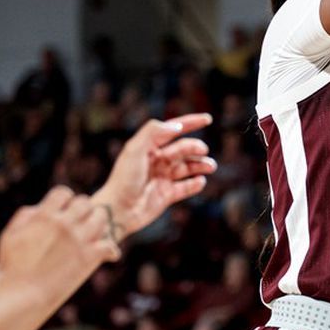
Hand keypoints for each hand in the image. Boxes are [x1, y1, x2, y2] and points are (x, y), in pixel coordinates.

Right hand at [0, 187, 118, 288]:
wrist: (21, 296)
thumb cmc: (12, 267)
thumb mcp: (11, 235)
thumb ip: (26, 215)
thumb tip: (40, 208)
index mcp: (44, 215)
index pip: (64, 192)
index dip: (64, 201)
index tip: (64, 212)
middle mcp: (64, 223)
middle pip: (85, 202)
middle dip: (82, 211)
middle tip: (80, 223)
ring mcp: (79, 239)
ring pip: (101, 218)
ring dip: (97, 225)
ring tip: (92, 235)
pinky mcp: (89, 257)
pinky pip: (109, 244)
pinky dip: (109, 249)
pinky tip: (105, 254)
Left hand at [95, 114, 216, 236]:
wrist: (118, 210)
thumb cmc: (123, 179)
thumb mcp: (134, 149)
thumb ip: (153, 132)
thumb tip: (177, 126)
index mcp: (148, 147)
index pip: (173, 130)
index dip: (190, 123)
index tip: (208, 119)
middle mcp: (156, 161)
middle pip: (182, 149)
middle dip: (195, 147)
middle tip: (203, 150)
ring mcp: (162, 178)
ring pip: (187, 167)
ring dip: (200, 165)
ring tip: (211, 166)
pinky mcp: (166, 195)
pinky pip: (185, 187)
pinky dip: (195, 184)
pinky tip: (201, 181)